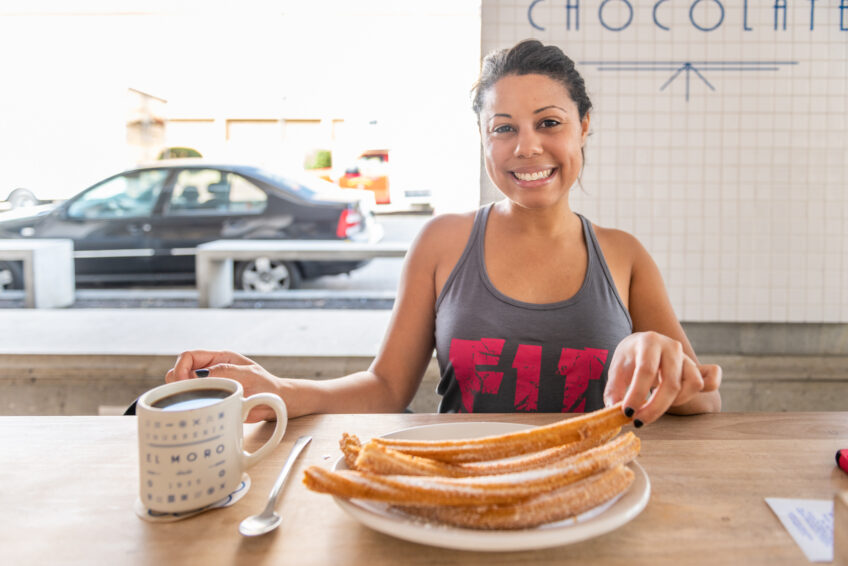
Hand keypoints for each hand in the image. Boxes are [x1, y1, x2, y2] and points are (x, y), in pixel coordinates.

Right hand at [165, 350, 282, 421]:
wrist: (278, 403)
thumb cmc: (267, 386)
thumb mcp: (247, 375)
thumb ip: (224, 373)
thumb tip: (198, 376)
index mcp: (220, 358)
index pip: (189, 356)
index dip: (181, 368)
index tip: (184, 383)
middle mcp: (212, 370)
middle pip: (180, 370)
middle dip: (177, 381)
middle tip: (184, 396)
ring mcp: (211, 386)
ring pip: (183, 387)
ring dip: (181, 394)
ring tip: (189, 403)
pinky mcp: (212, 401)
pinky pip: (193, 402)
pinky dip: (188, 405)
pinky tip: (193, 412)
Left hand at [603, 332, 720, 425]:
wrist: (643, 344)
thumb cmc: (630, 358)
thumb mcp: (616, 369)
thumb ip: (614, 390)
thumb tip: (614, 412)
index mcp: (648, 342)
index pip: (646, 370)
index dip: (637, 394)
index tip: (627, 413)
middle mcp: (671, 347)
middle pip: (671, 382)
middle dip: (655, 407)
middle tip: (639, 421)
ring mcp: (687, 357)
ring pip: (693, 384)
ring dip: (674, 402)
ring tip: (654, 405)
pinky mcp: (697, 367)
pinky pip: (709, 382)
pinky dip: (696, 395)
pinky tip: (674, 400)